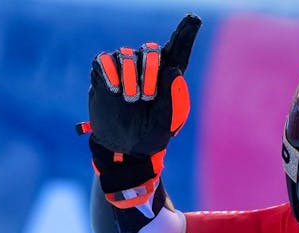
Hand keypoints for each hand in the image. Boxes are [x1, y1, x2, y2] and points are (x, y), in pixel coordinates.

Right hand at [81, 14, 201, 207]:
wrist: (122, 148)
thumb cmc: (149, 137)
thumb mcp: (164, 124)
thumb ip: (171, 99)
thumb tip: (173, 69)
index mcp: (169, 78)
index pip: (179, 49)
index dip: (186, 32)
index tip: (194, 18)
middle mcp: (148, 68)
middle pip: (151, 50)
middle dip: (150, 70)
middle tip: (146, 96)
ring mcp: (125, 69)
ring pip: (127, 55)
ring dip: (129, 77)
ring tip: (130, 99)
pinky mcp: (104, 73)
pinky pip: (104, 61)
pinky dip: (109, 73)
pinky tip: (114, 90)